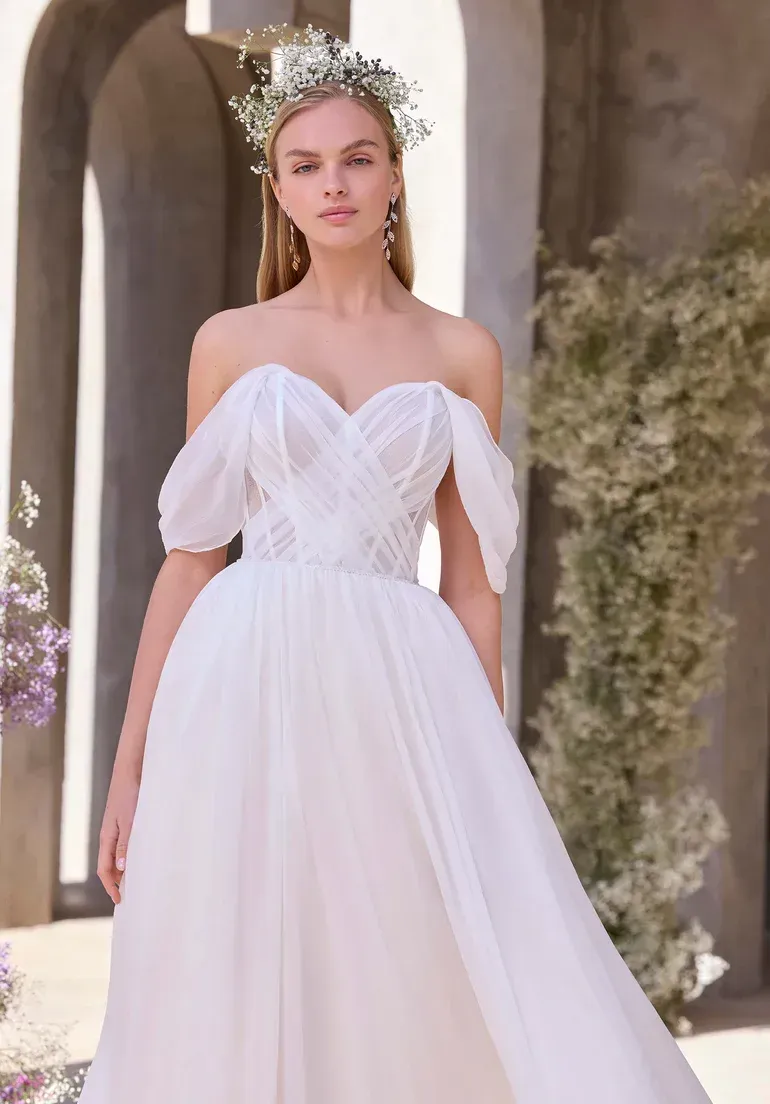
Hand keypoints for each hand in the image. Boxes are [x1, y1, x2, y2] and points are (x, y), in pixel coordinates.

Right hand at [97, 767, 139, 905]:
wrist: (131, 771)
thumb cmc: (130, 794)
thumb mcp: (129, 822)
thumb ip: (125, 845)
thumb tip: (120, 869)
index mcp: (107, 838)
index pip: (104, 869)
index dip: (110, 886)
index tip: (119, 900)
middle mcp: (109, 835)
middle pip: (109, 865)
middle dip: (116, 882)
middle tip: (128, 896)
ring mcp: (116, 828)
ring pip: (117, 855)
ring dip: (123, 870)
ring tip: (135, 882)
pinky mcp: (125, 820)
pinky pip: (124, 844)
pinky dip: (129, 856)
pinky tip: (140, 857)